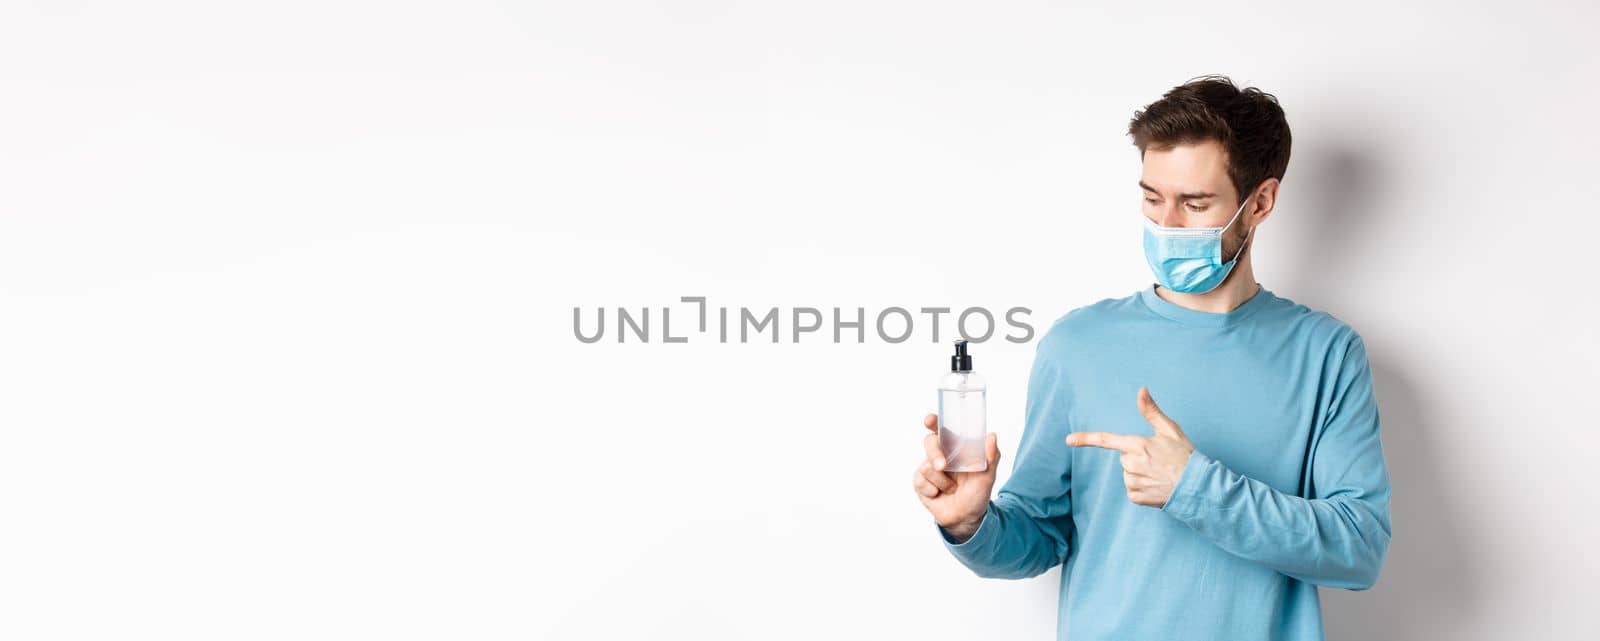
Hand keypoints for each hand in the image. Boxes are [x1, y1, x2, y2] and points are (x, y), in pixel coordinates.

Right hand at [911, 413, 998, 542]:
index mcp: (955, 448)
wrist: (966, 518)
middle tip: (942, 466)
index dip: (933, 422)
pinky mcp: (919, 482)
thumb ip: (991, 456)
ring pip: (926, 466)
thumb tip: (992, 436)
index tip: (930, 420)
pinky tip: (940, 495)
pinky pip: (921, 482)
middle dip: (935, 454)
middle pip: (929, 443)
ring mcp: (928, 468)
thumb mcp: (988, 475)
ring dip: (942, 482)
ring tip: (952, 489)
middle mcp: (940, 454)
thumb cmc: (977, 493)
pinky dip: (934, 491)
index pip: (942, 429)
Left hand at [1065, 387, 1194, 507]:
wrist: (1198, 486)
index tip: (1068, 440)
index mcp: (1138, 445)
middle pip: (1124, 458)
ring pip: (1128, 473)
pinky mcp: (1136, 497)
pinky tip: (1157, 486)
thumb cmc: (1185, 456)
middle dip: (1137, 458)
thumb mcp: (1170, 430)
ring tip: (1159, 474)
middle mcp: (1132, 464)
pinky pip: (1132, 489)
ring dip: (1140, 473)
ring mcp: (1133, 481)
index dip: (1086, 439)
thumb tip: (1141, 390)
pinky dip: (1142, 488)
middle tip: (1158, 461)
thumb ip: (1151, 411)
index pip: (1106, 440)